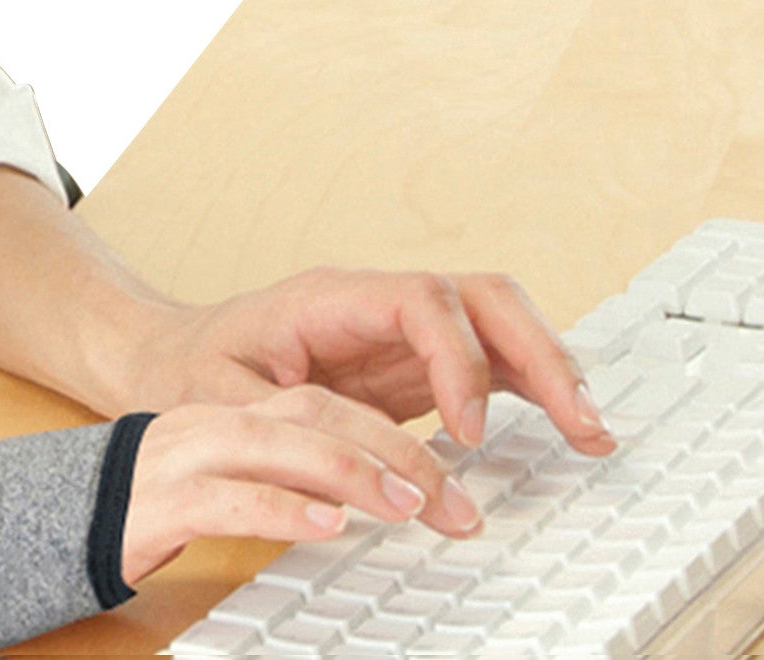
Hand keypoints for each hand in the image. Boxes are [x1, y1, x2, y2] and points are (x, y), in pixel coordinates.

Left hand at [108, 264, 615, 463]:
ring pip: (495, 321)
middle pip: (478, 296)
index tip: (467, 431)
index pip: (420, 301)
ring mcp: (400, 332)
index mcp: (331, 298)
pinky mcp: (413, 366)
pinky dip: (531, 389)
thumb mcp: (225, 400)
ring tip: (591, 431)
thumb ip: (296, 424)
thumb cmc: (194, 372)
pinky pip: (488, 362)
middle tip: (580, 422)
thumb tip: (376, 466)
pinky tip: (564, 428)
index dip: (458, 359)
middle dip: (538, 351)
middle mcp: (376, 304)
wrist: (171, 357)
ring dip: (549, 367)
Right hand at [119, 383, 495, 587]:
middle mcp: (218, 423)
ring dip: (348, 472)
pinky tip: (324, 526)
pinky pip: (228, 498)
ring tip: (407, 506)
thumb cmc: (161, 496)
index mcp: (240, 413)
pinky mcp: (162, 500)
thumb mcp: (236, 479)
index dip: (397, 435)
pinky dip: (281, 509)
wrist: (61, 509)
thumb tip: (388, 500)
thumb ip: (298, 479)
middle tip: (457, 503)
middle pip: (315, 413)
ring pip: (277, 444)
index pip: (329, 403)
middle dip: (394, 453)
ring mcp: (187, 456)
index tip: (456, 481)